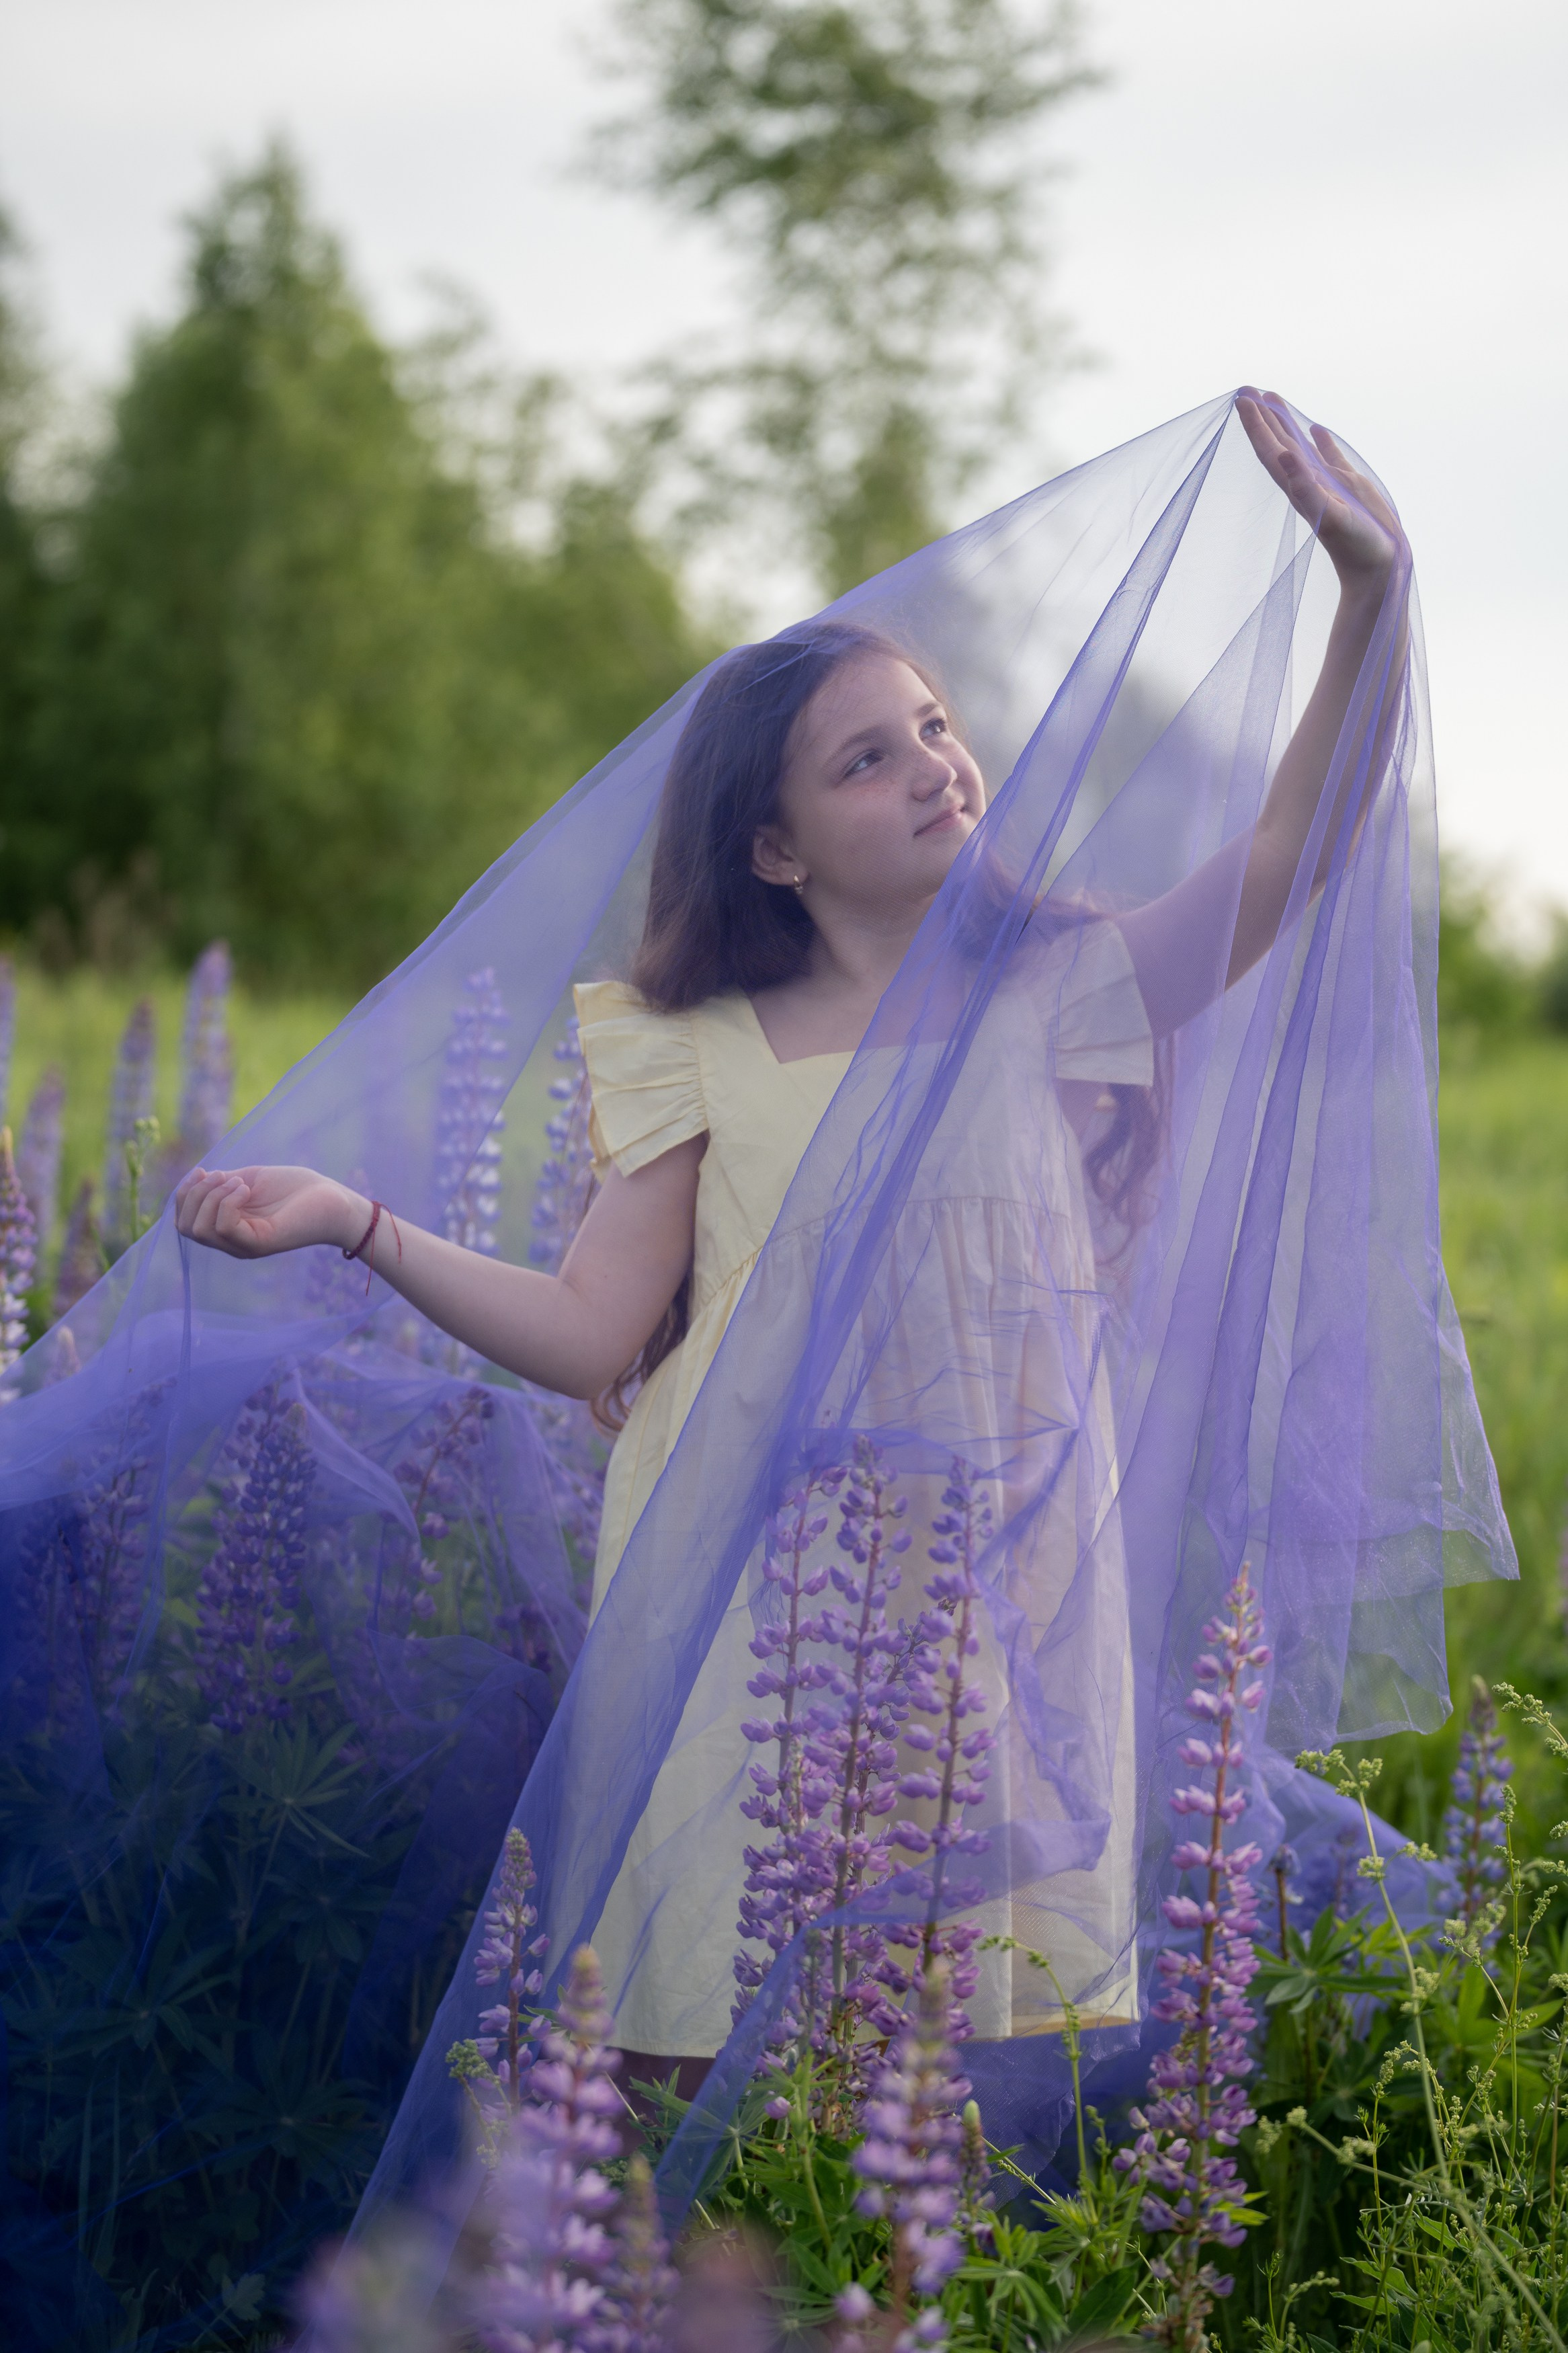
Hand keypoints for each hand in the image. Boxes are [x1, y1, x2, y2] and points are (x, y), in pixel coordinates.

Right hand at [174, 1165, 367, 1260]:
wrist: (332, 1199)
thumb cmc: (295, 1188)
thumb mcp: (248, 1180)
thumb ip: (220, 1185)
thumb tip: (196, 1181)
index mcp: (226, 1227)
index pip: (183, 1222)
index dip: (183, 1194)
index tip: (203, 1171)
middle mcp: (231, 1243)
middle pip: (185, 1227)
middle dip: (194, 1194)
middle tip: (223, 1175)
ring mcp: (244, 1246)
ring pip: (200, 1230)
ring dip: (211, 1197)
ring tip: (239, 1183)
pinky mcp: (260, 1244)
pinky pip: (224, 1228)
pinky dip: (228, 1202)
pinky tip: (246, 1189)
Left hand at [1237, 388, 1404, 594]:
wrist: (1377, 566)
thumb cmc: (1355, 546)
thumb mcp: (1328, 515)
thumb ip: (1305, 486)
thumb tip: (1283, 455)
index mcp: (1297, 487)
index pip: (1269, 450)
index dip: (1255, 426)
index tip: (1241, 399)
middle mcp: (1307, 482)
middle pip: (1277, 443)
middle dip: (1262, 418)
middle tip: (1248, 390)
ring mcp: (1327, 483)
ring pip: (1300, 446)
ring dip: (1285, 424)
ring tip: (1273, 399)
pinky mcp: (1348, 486)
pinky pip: (1329, 457)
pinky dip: (1320, 442)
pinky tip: (1315, 429)